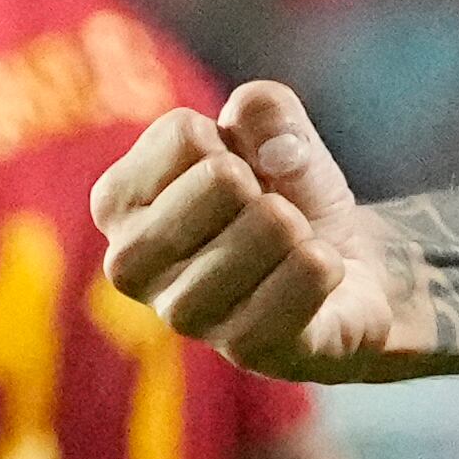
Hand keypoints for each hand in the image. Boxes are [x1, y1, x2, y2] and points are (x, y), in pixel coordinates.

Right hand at [95, 89, 420, 381]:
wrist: (340, 265)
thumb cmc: (283, 194)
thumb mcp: (275, 132)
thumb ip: (265, 108)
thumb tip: (268, 140)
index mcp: (118, 203)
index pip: (184, 134)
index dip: (232, 140)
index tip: (235, 171)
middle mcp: (131, 265)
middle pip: (224, 181)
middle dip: (267, 184)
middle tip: (267, 214)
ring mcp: (185, 316)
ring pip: (270, 229)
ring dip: (300, 226)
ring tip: (291, 245)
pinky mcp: (247, 350)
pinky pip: (304, 280)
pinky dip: (325, 263)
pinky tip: (317, 272)